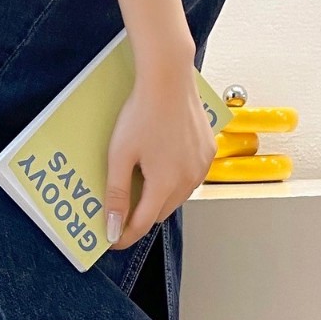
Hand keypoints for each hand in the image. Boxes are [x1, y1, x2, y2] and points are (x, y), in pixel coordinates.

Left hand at [104, 60, 215, 250]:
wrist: (169, 79)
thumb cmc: (142, 113)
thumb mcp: (119, 156)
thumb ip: (117, 195)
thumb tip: (113, 227)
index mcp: (165, 184)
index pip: (142, 224)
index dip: (125, 235)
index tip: (112, 240)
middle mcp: (189, 180)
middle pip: (160, 213)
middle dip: (141, 217)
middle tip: (121, 212)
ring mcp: (202, 167)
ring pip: (177, 197)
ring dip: (159, 199)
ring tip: (140, 187)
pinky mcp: (208, 153)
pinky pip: (189, 178)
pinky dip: (174, 181)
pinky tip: (161, 167)